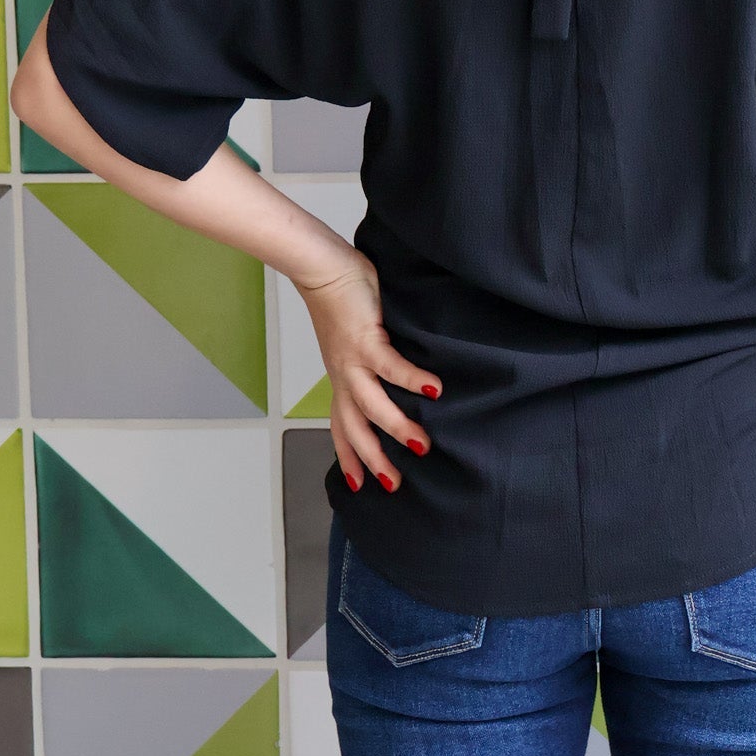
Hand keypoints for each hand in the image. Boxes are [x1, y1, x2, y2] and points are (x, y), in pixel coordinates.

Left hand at [295, 247, 442, 494]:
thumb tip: (401, 375)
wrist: (322, 269)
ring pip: (372, 405)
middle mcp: (344, 375)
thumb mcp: (355, 338)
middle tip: (394, 483)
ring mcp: (353, 360)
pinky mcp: (365, 338)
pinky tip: (433, 389)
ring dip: (396, 428)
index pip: (342, 425)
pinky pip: (390, 366)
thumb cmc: (343, 298)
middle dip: (373, 458)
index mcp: (342, 377)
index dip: (349, 456)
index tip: (358, 485)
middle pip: (355, 427)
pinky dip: (411, 379)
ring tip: (421, 445)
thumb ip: (373, 358)